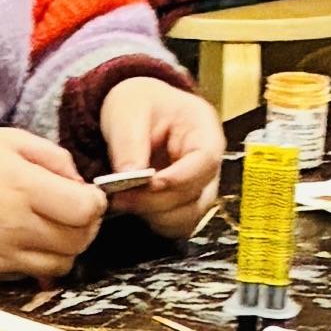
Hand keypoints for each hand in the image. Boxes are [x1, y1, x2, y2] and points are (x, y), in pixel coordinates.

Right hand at [0, 127, 100, 285]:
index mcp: (23, 186)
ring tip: (49, 227)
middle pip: (80, 241)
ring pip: (62, 264)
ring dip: (66, 248)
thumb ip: (54, 158)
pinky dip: (39, 260)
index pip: (86, 210)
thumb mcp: (9, 139)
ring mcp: (2, 253)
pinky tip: (24, 239)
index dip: (96, 203)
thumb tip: (83, 185)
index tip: (86, 196)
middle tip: (71, 212)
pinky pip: (32, 273)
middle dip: (85, 226)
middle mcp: (16, 225)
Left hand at [93, 75, 225, 239]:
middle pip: (197, 195)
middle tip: (120, 196)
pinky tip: (132, 206)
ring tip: (122, 200)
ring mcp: (200, 187)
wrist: (135, 113)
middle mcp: (209, 163)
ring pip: (188, 217)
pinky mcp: (185, 204)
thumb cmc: (137, 104)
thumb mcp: (127, 109)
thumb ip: (129, 141)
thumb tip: (129, 177)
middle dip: (157, 201)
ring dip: (154, 215)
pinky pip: (177, 226)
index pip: (205, 160)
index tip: (149, 183)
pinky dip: (154, 222)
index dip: (179, 177)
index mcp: (204, 129)